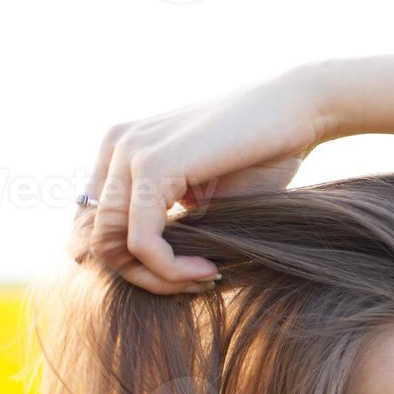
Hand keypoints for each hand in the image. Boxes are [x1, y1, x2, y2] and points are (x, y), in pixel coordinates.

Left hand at [68, 66, 328, 294]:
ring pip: (112, 247)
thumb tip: (135, 270)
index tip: (185, 276)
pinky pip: (143, 241)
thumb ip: (167, 223)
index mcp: (122, 150)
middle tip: (195, 283)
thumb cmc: (263, 156)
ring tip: (203, 278)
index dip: (134, 266)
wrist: (299, 110)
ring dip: (159, 279)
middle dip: (144, 278)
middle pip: (97, 242)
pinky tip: (209, 269)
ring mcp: (130, 151)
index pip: (94, 227)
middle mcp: (116, 145)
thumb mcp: (202, 197)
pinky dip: (172, 269)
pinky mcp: (153, 164)